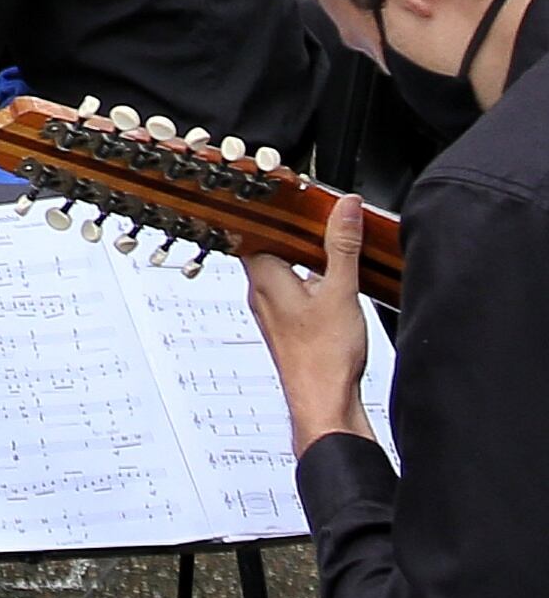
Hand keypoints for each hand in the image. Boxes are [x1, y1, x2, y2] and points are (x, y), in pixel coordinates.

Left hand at [242, 188, 377, 448]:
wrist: (322, 401)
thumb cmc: (322, 356)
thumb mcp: (340, 289)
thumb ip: (342, 245)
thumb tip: (344, 207)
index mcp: (264, 278)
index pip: (254, 230)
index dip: (271, 211)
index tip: (290, 196)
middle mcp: (260, 294)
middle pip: (270, 248)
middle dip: (296, 233)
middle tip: (322, 219)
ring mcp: (272, 311)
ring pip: (283, 271)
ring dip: (305, 258)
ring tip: (334, 248)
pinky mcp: (287, 327)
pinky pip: (294, 292)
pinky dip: (311, 281)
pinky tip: (334, 285)